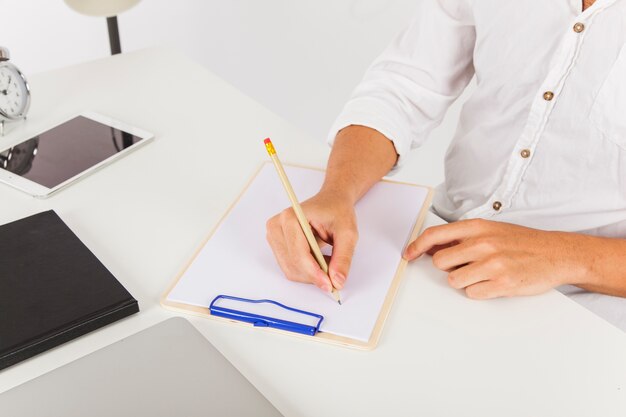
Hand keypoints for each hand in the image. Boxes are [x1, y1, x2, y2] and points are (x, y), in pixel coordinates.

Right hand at [266, 191, 357, 291]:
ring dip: (311, 274)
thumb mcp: (348, 233)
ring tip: (329, 262)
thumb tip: (337, 281)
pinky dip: (307, 271)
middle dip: (314, 275)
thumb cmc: (337, 212)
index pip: (298, 253)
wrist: (331, 202)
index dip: (314, 272)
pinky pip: (290, 267)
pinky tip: (320, 261)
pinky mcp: (277, 245)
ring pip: (290, 269)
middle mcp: (277, 226)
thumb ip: (343, 257)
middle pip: (292, 264)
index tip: (329, 284)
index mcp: (290, 217)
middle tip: (335, 276)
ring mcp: (274, 236)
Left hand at [403, 219, 594, 298]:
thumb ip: (461, 237)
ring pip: (454, 280)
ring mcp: (492, 264)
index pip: (435, 235)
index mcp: (477, 227)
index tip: (408, 255)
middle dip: (448, 267)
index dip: (416, 246)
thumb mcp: (491, 230)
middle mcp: (483, 244)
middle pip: (440, 262)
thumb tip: (431, 247)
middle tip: (466, 265)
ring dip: (464, 281)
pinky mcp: (502, 284)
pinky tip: (493, 283)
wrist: (557, 253)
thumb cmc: (522, 242)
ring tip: (483, 274)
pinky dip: (479, 291)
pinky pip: (472, 293)